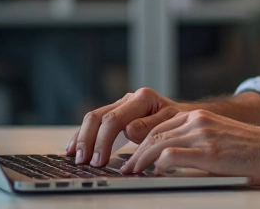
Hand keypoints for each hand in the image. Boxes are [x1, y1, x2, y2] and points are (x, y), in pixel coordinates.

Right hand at [65, 87, 189, 167]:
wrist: (186, 116)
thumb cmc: (180, 121)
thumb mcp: (171, 123)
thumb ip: (151, 127)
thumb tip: (129, 130)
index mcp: (143, 98)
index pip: (114, 119)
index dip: (103, 141)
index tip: (99, 160)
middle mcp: (130, 98)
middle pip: (99, 116)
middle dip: (88, 139)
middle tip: (83, 160)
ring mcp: (122, 105)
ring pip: (93, 118)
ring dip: (81, 138)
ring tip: (74, 156)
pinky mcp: (117, 113)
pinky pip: (96, 123)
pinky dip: (83, 135)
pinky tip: (73, 147)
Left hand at [120, 109, 259, 185]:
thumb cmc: (251, 150)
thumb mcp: (219, 136)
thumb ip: (197, 141)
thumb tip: (171, 160)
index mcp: (199, 116)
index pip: (160, 126)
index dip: (142, 143)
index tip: (134, 157)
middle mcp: (197, 120)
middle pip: (154, 134)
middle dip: (136, 153)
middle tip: (126, 168)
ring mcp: (202, 134)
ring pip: (157, 144)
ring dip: (140, 161)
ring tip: (132, 173)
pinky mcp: (207, 151)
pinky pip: (170, 156)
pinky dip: (157, 165)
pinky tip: (154, 174)